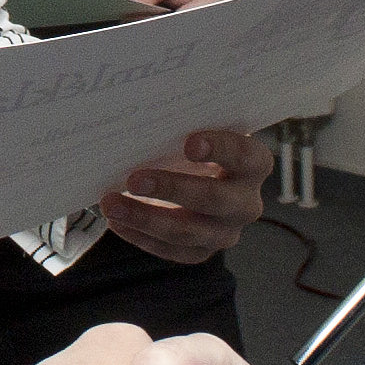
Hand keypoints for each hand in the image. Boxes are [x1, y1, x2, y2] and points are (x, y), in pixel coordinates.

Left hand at [98, 127, 265, 267]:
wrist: (202, 178)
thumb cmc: (196, 148)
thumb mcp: (199, 132)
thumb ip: (184, 126)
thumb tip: (143, 113)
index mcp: (253, 165)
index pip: (245, 156)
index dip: (220, 149)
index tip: (189, 143)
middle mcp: (246, 203)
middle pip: (214, 199)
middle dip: (172, 189)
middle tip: (134, 180)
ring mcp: (226, 232)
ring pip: (188, 232)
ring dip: (145, 218)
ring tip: (111, 204)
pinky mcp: (202, 251)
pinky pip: (171, 250)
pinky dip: (141, 236)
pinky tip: (118, 222)